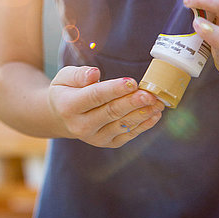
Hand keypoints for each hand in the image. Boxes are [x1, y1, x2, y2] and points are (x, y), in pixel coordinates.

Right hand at [48, 66, 163, 147]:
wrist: (61, 117)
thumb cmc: (66, 90)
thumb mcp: (64, 77)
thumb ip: (79, 75)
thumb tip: (94, 74)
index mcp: (68, 106)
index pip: (94, 97)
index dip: (114, 89)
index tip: (132, 82)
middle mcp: (80, 125)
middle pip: (110, 112)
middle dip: (132, 103)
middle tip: (150, 94)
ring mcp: (94, 137)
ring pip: (122, 125)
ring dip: (142, 114)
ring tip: (157, 103)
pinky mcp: (107, 143)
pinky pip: (127, 135)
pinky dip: (143, 125)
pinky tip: (155, 114)